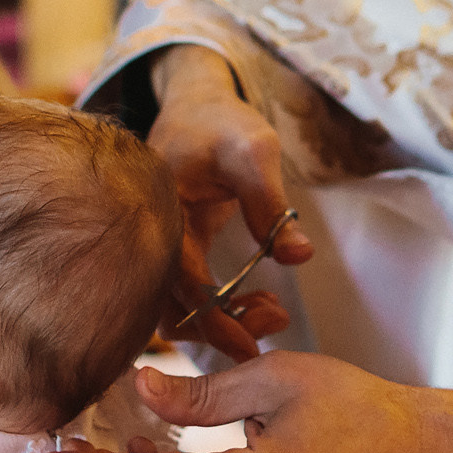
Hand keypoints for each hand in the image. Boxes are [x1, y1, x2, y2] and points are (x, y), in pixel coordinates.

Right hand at [147, 46, 311, 360]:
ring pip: (175, 311)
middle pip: (170, 312)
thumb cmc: (222, 123)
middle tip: (273, 321)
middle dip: (219, 330)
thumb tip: (299, 257)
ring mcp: (160, 247)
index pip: (182, 285)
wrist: (196, 105)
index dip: (216, 322)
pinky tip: (255, 299)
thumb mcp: (253, 152)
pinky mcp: (174, 251)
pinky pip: (185, 296)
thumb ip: (271, 204)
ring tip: (271, 310)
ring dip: (218, 323)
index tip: (252, 348)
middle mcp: (152, 239)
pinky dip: (216, 309)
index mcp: (163, 216)